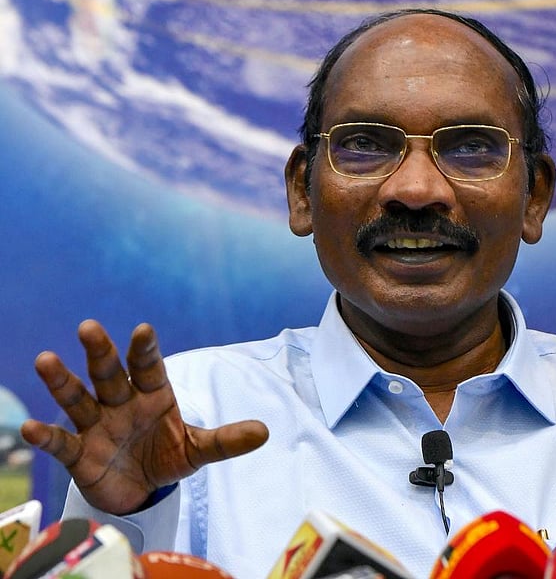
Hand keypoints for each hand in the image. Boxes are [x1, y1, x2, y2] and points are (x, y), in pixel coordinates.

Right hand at [20, 320, 268, 514]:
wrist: (140, 489)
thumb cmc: (167, 456)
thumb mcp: (198, 450)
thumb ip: (226, 440)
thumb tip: (265, 432)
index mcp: (153, 395)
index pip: (149, 367)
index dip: (146, 350)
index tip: (144, 330)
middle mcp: (121, 403)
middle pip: (109, 374)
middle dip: (100, 352)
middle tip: (89, 327)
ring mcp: (96, 425)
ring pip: (78, 399)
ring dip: (62, 382)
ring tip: (45, 360)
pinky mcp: (78, 453)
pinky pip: (61, 442)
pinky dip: (46, 437)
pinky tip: (29, 430)